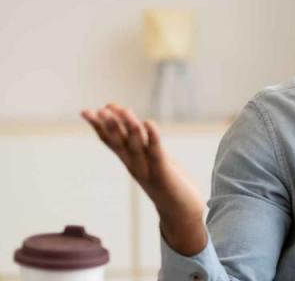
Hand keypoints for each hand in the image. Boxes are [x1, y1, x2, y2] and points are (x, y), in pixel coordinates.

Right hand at [80, 103, 207, 254]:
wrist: (182, 212)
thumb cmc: (167, 182)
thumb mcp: (150, 160)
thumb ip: (141, 144)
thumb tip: (132, 122)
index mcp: (130, 161)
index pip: (111, 142)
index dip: (98, 127)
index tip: (86, 112)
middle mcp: (135, 166)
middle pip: (119, 143)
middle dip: (109, 126)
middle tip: (97, 110)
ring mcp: (148, 170)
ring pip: (135, 145)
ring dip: (128, 127)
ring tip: (122, 110)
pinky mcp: (163, 173)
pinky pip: (156, 152)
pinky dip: (152, 137)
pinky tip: (148, 123)